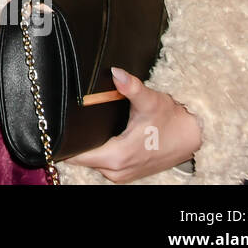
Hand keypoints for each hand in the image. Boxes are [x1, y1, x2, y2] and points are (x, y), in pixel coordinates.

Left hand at [61, 67, 201, 181]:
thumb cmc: (171, 118)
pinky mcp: (125, 173)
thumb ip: (131, 87)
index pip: (77, 155)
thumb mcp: (151, 100)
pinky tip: (98, 135)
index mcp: (118, 156)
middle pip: (81, 158)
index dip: (65, 141)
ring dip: (86, 147)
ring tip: (82, 125)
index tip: (54, 125)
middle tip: (67, 119)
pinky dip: (97, 151)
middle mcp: (117, 170)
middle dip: (74, 141)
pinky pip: (101, 165)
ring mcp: (121, 175)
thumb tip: (116, 72)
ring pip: (91, 162)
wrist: (192, 136)